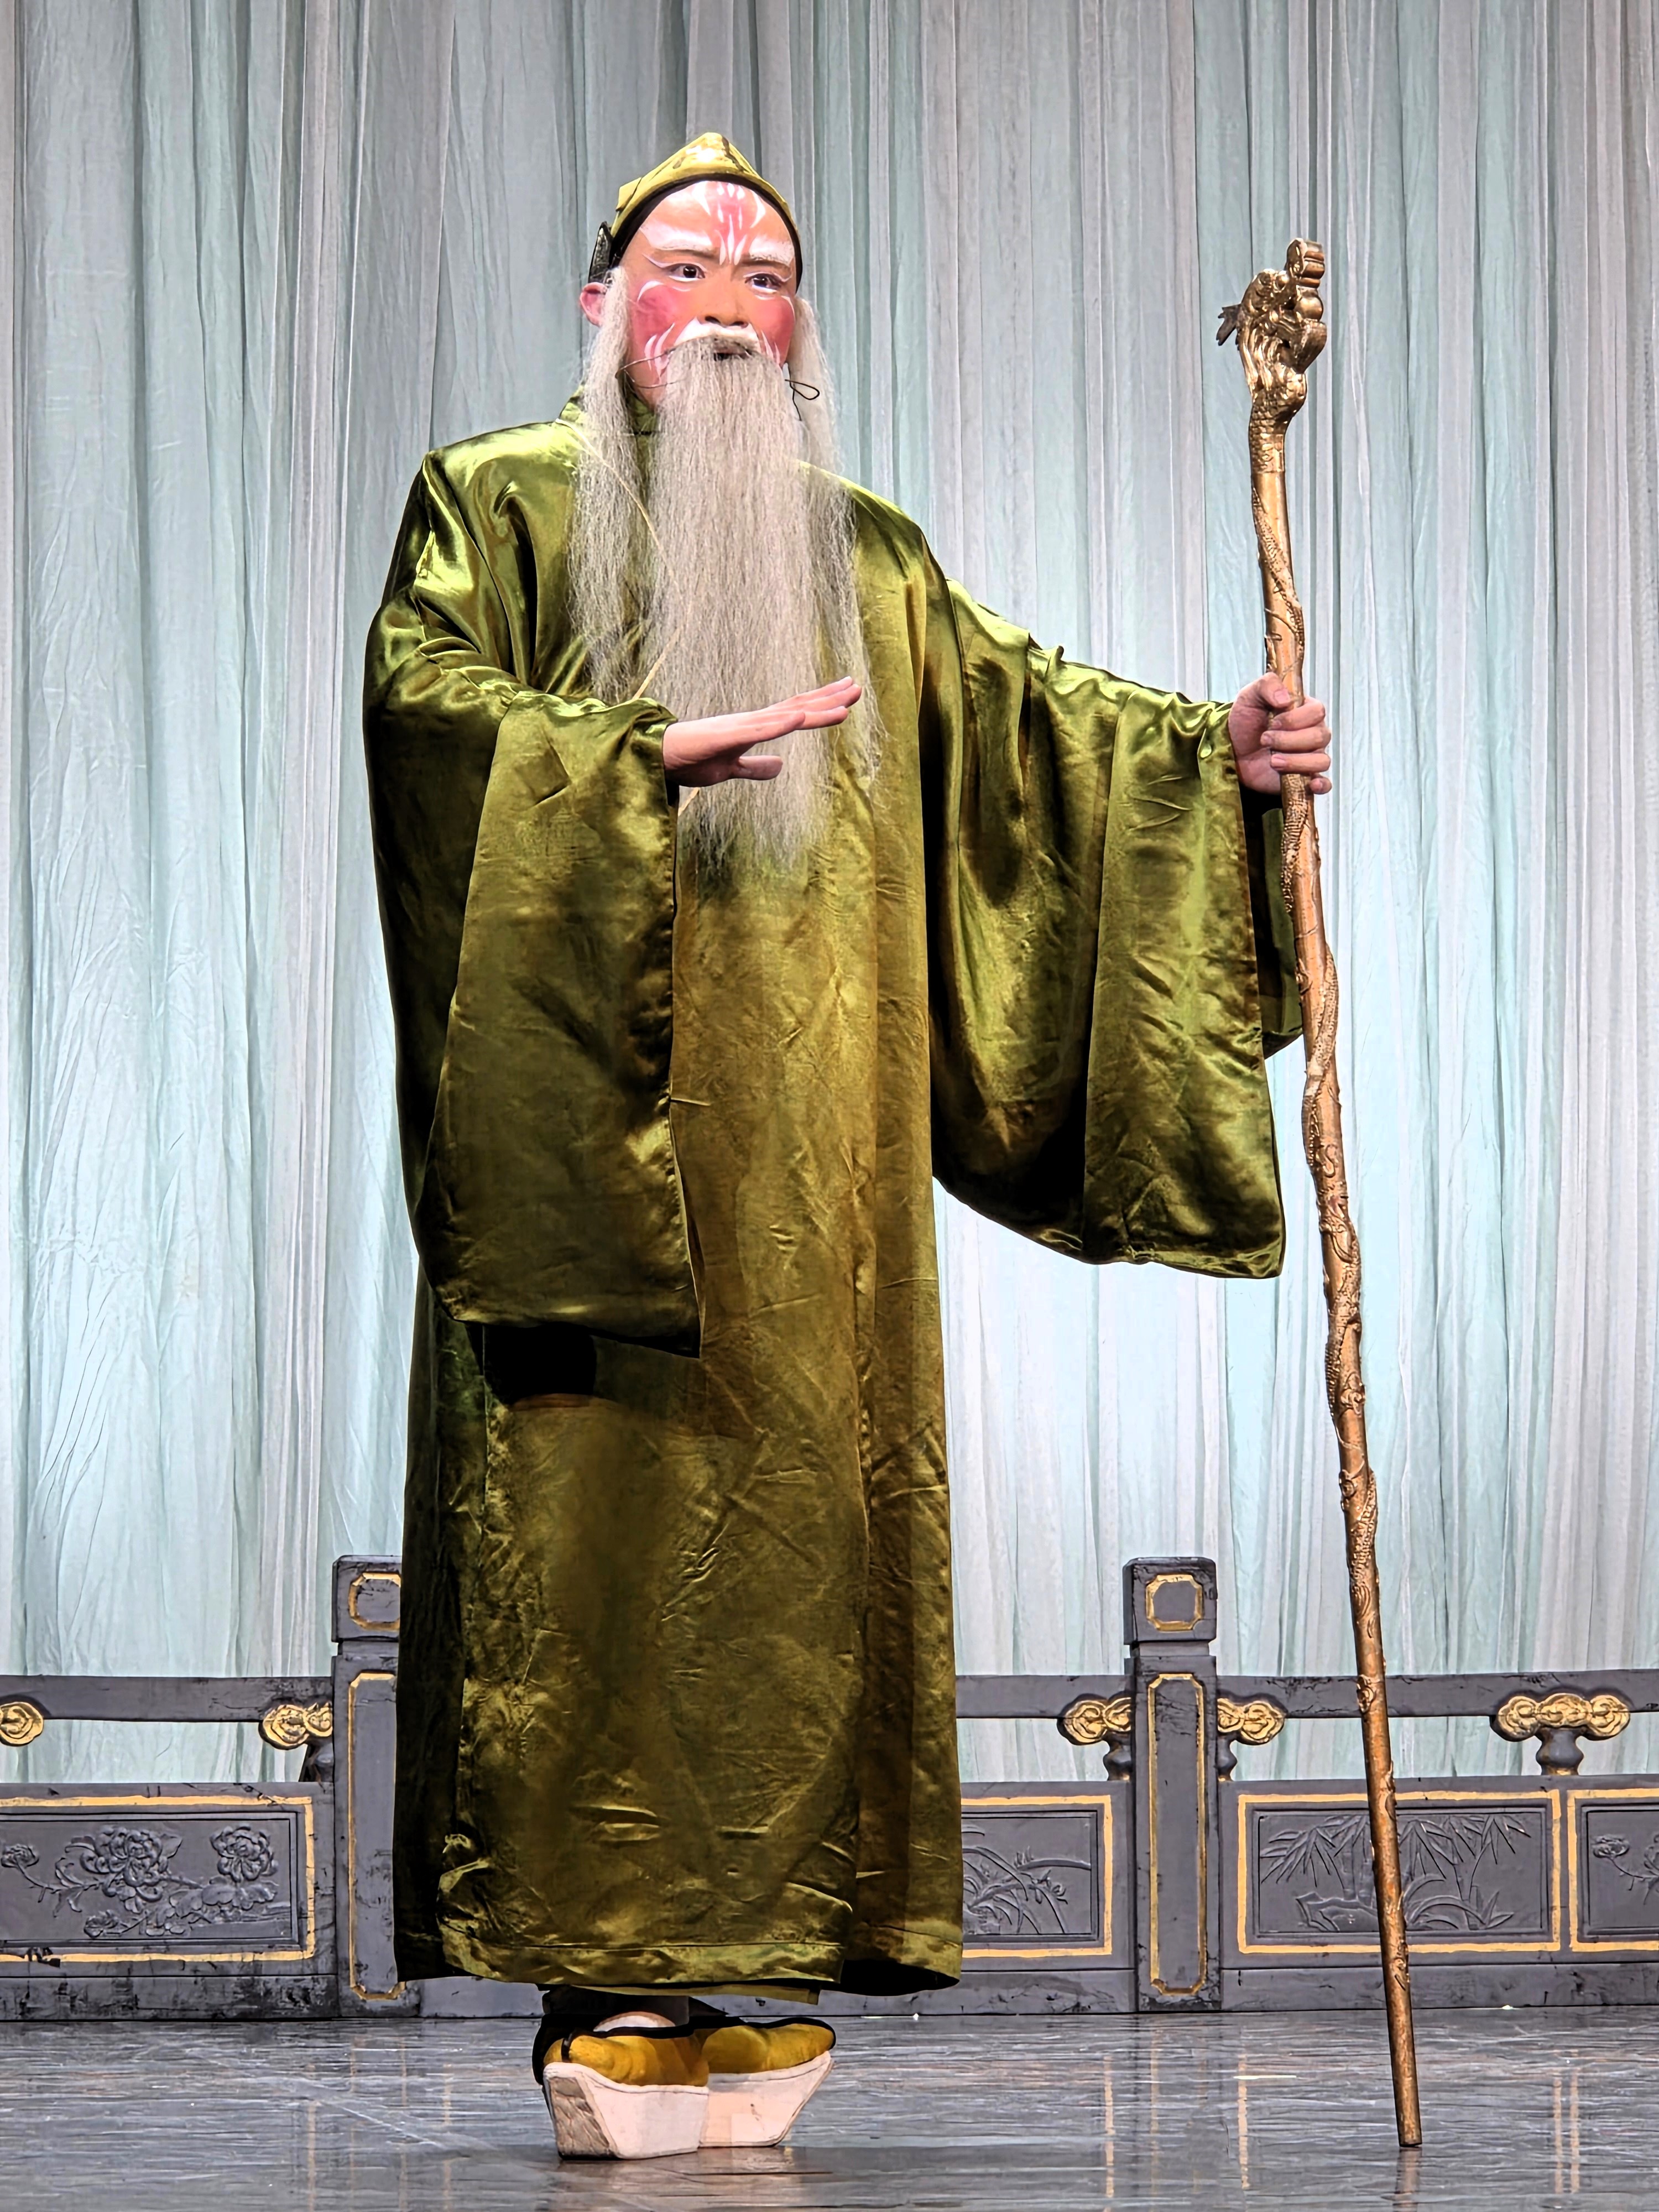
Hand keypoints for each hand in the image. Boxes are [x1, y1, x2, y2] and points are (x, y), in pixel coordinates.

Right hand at [662, 677, 861, 786]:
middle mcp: (753, 721)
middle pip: (798, 707)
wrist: (659, 758)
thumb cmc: (691, 760)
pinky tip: (800, 718)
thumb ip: (756, 768)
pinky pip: (759, 730)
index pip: (795, 712)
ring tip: (845, 704)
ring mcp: (741, 726)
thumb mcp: (732, 769)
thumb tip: (781, 766)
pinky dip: (781, 724)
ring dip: (816, 710)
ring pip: (786, 715)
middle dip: (830, 699)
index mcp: (755, 727)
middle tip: (858, 687)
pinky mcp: (727, 736)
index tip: (847, 698)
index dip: (822, 706)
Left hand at [1228, 676, 1331, 795]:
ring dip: (1295, 761)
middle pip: (1319, 736)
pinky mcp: (1304, 778)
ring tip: (1272, 760)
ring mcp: (1310, 756)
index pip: (1317, 712)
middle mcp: (1313, 733)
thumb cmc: (1246, 722)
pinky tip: (1311, 784)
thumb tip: (1285, 698)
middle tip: (1265, 740)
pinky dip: (1321, 785)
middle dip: (1289, 740)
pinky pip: (1324, 784)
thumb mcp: (1250, 696)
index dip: (1295, 719)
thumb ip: (1267, 685)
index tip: (1272, 722)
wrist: (1233, 749)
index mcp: (1305, 711)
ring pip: (1320, 760)